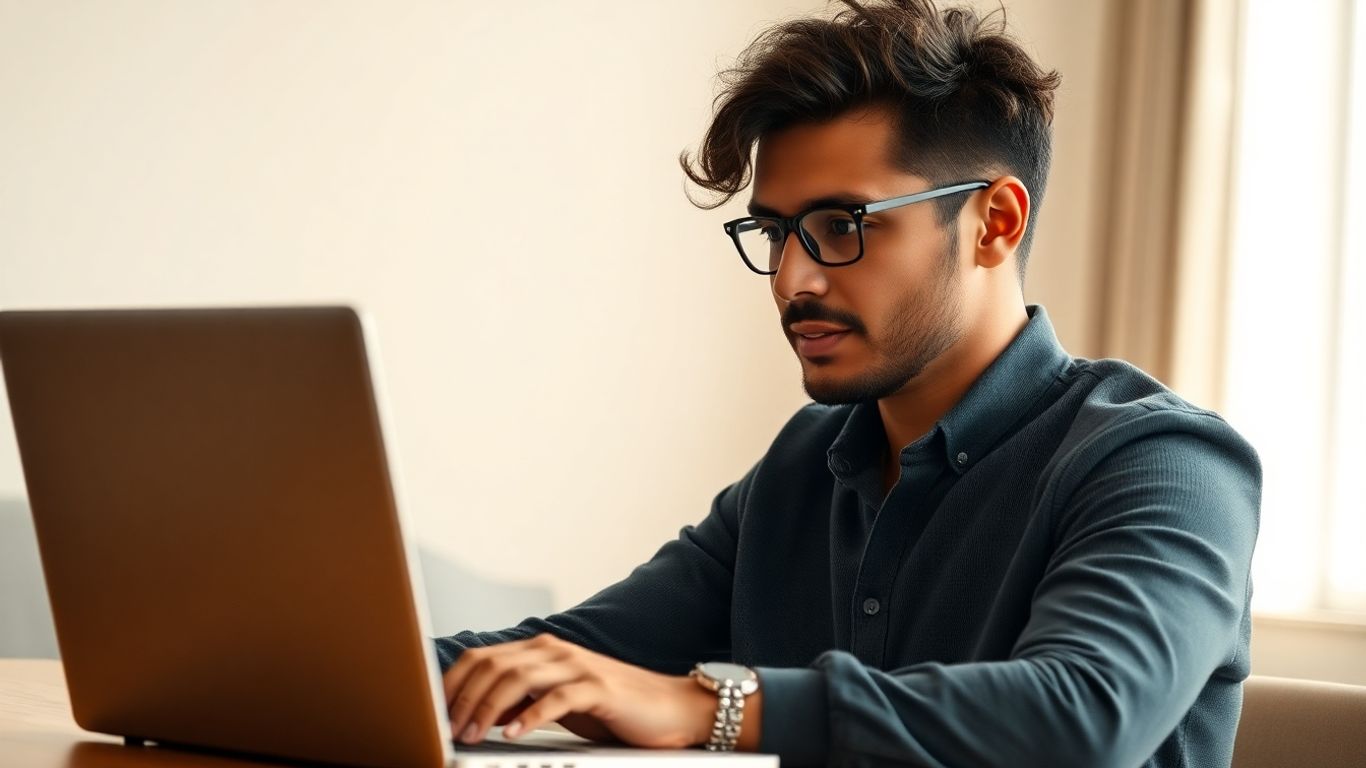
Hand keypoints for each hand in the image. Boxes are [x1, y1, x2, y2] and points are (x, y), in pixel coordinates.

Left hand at [442, 633, 716, 748]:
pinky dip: (530, 716)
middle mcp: (554, 651)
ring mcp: (576, 666)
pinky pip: (556, 698)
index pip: (482, 658)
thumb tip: (477, 712)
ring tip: (474, 735)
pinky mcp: (597, 687)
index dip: (453, 684)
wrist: (668, 708)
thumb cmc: (610, 706)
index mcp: (539, 651)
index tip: (434, 712)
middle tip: (450, 730)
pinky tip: (514, 733)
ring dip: (489, 709)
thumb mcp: (555, 702)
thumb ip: (520, 700)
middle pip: (493, 665)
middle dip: (464, 699)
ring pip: (518, 678)